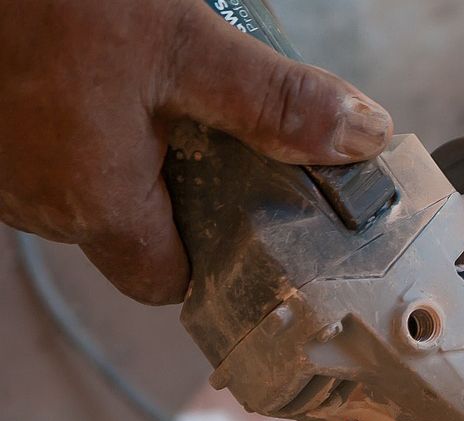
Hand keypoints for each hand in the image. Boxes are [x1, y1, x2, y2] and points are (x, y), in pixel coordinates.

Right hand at [0, 0, 391, 303]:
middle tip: (217, 130)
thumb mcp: (183, 46)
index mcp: (93, 204)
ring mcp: (3, 169)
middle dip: (181, 188)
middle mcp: (38, 204)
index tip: (249, 214)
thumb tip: (360, 137)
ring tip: (159, 88)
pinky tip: (100, 72)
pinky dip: (86, 119)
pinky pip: (51, 147)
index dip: (212, 256)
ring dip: (132, 147)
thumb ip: (272, 102)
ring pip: (90, 185)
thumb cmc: (44, 4)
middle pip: (132, 231)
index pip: (167, 282)